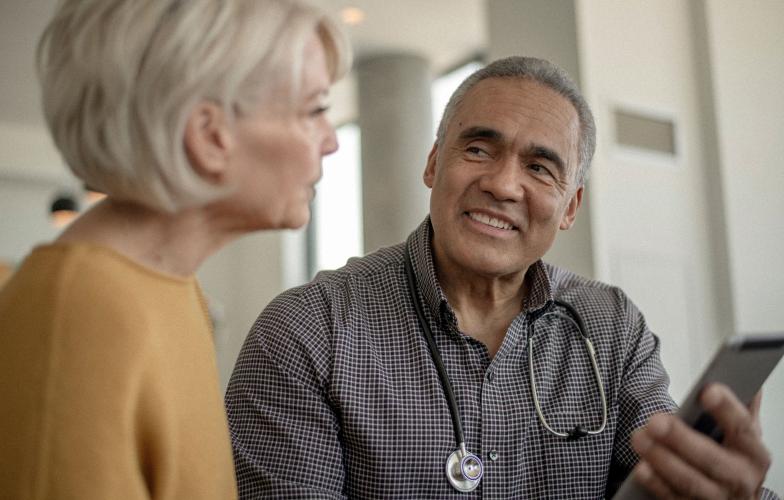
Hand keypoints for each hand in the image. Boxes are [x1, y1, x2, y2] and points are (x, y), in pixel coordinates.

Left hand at [630, 383, 770, 498]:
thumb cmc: (734, 461)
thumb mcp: (744, 437)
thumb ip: (743, 409)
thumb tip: (748, 380)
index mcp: (753, 453)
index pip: (742, 428)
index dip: (726, 409)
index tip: (707, 390)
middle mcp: (740, 478)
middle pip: (711, 459)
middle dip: (681, 439)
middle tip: (656, 420)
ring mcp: (718, 498)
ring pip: (690, 481)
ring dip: (662, 459)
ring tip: (639, 438)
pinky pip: (673, 498)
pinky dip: (656, 483)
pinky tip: (641, 468)